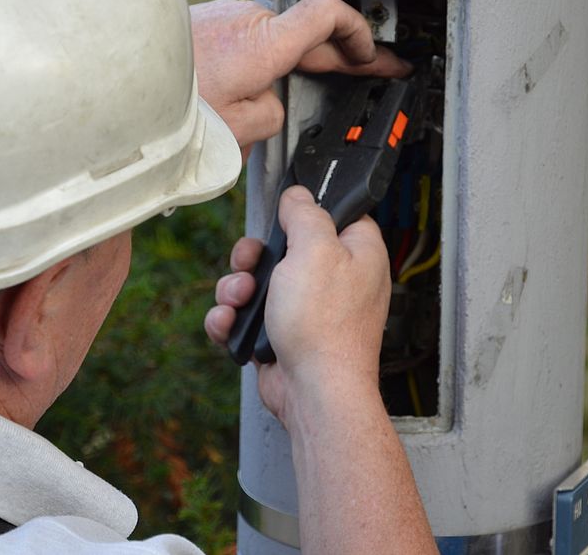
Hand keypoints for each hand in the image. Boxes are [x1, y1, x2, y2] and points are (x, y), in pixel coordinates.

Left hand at [191, 0, 411, 154]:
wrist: (119, 83)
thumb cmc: (171, 107)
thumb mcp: (237, 129)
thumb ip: (272, 114)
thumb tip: (271, 102)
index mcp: (264, 44)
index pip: (328, 16)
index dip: (359, 33)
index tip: (372, 55)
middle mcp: (248, 20)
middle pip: (306, 33)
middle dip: (338, 55)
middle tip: (369, 68)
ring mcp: (226, 15)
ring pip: (272, 41)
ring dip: (285, 65)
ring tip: (287, 99)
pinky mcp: (208, 19)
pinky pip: (245, 39)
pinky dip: (257, 59)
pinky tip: (250, 86)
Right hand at [205, 185, 391, 425]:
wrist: (315, 392)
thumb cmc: (325, 325)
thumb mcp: (315, 249)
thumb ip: (305, 214)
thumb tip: (297, 196)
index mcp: (357, 253)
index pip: (332, 215)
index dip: (303, 214)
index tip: (283, 218)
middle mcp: (335, 280)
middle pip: (282, 247)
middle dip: (252, 257)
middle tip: (250, 263)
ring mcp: (307, 310)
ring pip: (257, 281)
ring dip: (236, 289)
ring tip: (239, 300)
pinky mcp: (282, 335)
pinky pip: (247, 316)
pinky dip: (232, 319)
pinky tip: (230, 325)